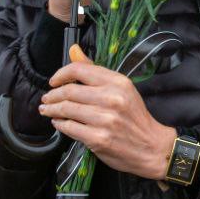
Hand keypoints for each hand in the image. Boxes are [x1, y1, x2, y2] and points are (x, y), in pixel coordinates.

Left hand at [38, 44, 175, 179]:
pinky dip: (59, 124)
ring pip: (66, 109)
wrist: (153, 147)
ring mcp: (105, 120)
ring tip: (47, 110)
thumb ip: (95, 72)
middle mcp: (112, 99)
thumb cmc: (135, 117)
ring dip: (52, 110)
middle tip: (46, 99)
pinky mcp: (98, 139)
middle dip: (52, 95)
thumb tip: (74, 51)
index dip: (61, 74)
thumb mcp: (121, 89)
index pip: (79, 70)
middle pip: (69, 91)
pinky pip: (69, 127)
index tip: (53, 81)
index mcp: (118, 82)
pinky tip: (58, 122)